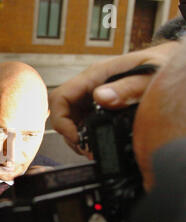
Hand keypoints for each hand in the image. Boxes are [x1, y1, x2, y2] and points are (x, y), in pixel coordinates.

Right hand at [48, 41, 178, 152]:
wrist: (170, 63)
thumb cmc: (160, 64)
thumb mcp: (148, 75)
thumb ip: (127, 87)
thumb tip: (101, 97)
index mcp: (95, 75)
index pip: (60, 97)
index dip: (62, 120)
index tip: (77, 137)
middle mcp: (89, 86)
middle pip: (61, 112)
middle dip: (70, 134)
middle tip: (87, 149)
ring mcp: (92, 96)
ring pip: (70, 119)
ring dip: (77, 137)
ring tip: (92, 150)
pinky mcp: (98, 106)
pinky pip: (83, 121)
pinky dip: (86, 135)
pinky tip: (98, 142)